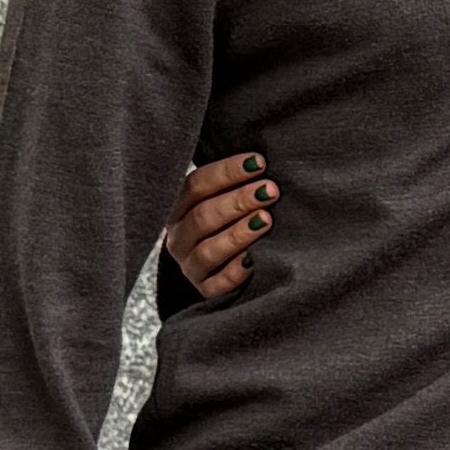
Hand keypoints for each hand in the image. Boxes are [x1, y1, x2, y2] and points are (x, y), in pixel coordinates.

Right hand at [161, 152, 271, 298]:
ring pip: (209, 249)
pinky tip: (255, 260)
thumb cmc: (235, 221)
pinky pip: (218, 283)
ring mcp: (190, 266)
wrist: (230, 269)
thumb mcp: (226, 198)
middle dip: (238, 201)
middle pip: (203, 216)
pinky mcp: (206, 290)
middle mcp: (179, 237)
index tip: (259, 162)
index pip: (196, 185)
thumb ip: (234, 182)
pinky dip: (236, 271)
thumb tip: (260, 158)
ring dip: (238, 233)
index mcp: (179, 208)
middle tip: (270, 190)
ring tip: (266, 219)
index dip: (227, 172)